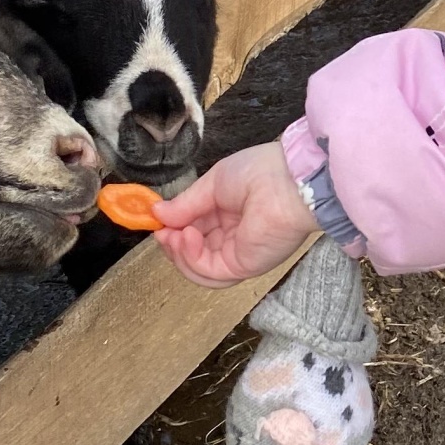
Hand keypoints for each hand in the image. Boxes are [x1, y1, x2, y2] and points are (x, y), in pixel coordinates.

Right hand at [154, 143, 317, 285]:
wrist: (288, 182)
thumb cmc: (258, 172)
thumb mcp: (212, 184)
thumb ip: (185, 204)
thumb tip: (157, 214)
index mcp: (229, 215)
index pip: (195, 232)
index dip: (174, 230)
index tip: (156, 222)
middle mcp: (233, 238)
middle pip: (194, 254)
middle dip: (173, 245)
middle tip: (161, 232)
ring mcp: (238, 254)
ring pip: (198, 268)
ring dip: (179, 254)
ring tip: (173, 235)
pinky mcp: (242, 267)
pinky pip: (208, 272)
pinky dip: (191, 259)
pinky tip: (186, 238)